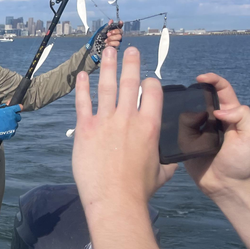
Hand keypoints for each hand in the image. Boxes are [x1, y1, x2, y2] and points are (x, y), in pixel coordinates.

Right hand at [0, 104, 21, 140]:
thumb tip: (9, 103)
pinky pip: (13, 130)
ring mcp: (14, 126)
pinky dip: (9, 130)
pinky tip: (3, 129)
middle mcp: (14, 118)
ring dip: (11, 124)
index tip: (17, 109)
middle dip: (14, 117)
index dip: (18, 108)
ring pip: (15, 124)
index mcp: (11, 111)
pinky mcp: (13, 132)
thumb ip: (5, 106)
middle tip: (8, 118)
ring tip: (3, 125)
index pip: (20, 107)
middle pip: (18, 117)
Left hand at [72, 47, 176, 210]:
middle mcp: (128, 118)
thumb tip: (168, 157)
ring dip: (106, 66)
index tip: (147, 80)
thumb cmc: (139, 189)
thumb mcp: (162, 171)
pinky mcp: (85, 129)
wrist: (115, 199)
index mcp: (150, 126)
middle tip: (129, 48)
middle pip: (130, 82)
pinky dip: (82, 87)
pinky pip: (83, 103)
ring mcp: (106, 122)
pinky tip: (81, 75)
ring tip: (107, 51)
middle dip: (130, 63)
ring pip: (106, 86)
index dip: (150, 83)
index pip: (152, 92)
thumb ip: (165, 158)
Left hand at [88, 21, 122, 62]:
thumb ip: (107, 27)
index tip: (120, 22)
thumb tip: (111, 21)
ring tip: (106, 40)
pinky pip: (117, 43)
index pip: (119, 26)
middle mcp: (116, 36)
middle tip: (108, 34)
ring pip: (119, 37)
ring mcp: (116, 41)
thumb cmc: (98, 39)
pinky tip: (107, 44)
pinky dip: (112, 43)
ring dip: (112, 38)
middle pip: (120, 32)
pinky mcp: (115, 47)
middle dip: (114, 32)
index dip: (120, 24)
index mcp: (112, 31)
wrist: (95, 48)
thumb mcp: (102, 32)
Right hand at [183, 73, 249, 199]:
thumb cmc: (242, 162)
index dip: (213, 80)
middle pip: (202, 99)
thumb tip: (218, 110)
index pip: (223, 90)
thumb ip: (242, 116)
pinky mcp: (186, 142)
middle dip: (194, 94)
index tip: (201, 78)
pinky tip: (171, 127)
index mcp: (231, 115)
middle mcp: (214, 120)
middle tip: (186, 96)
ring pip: (188, 113)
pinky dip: (175, 126)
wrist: (226, 186)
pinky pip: (178, 130)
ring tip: (181, 118)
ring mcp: (199, 131)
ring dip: (184, 113)